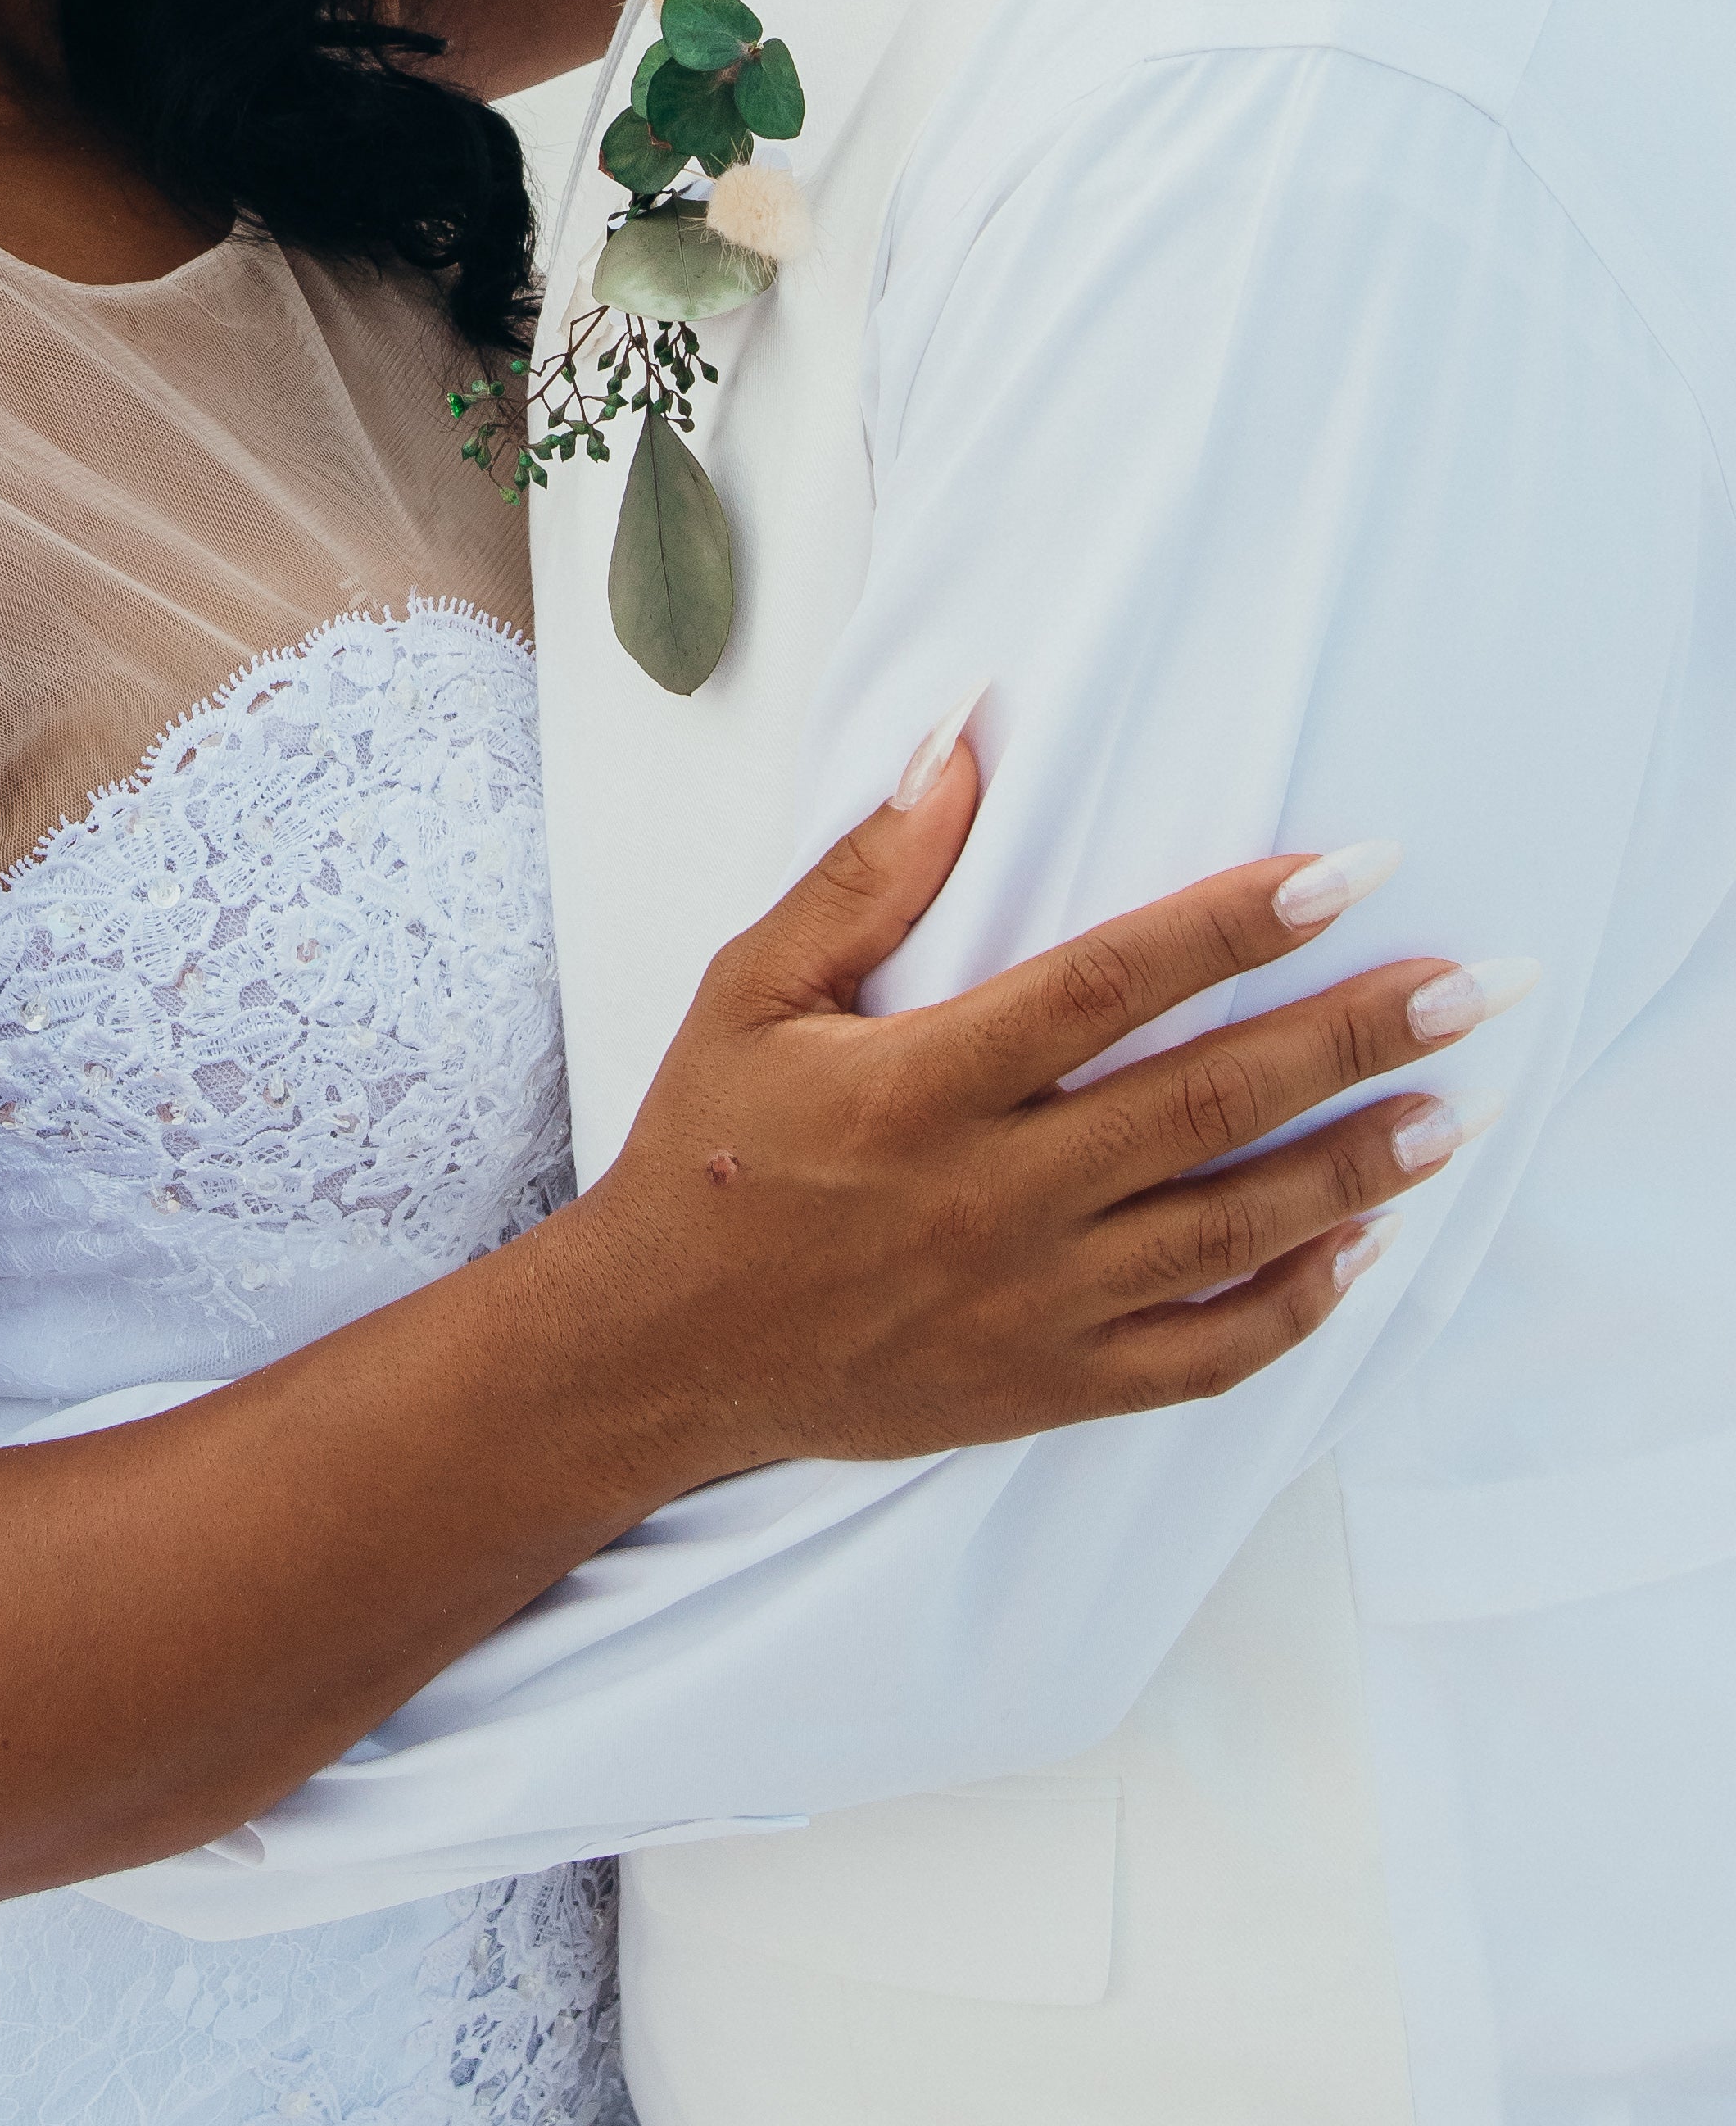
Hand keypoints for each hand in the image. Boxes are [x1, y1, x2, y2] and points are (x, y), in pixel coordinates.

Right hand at [592, 737, 1516, 1461]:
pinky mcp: (1050, 1384)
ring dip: (1356, 1165)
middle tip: (1466, 988)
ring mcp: (1031, 1303)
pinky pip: (1203, 1355)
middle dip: (1349, 1037)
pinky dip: (1295, 1305)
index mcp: (922, 1084)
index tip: (1346, 873)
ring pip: (1231, 1231)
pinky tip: (1363, 1249)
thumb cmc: (708, 1146)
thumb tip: (960, 741)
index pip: (1110, 984)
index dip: (1235, 924)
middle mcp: (993, 1195)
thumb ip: (865, 871)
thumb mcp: (751, 986)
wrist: (659, 1347)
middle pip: (1206, 1104)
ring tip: (1455, 1107)